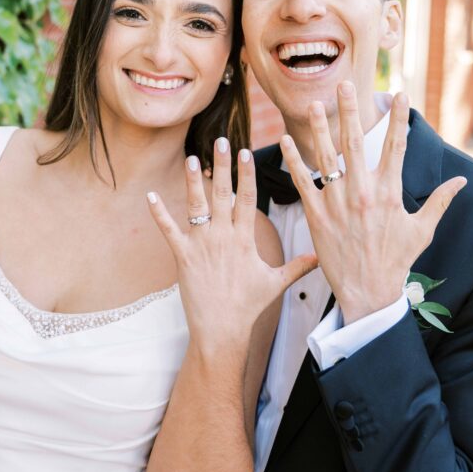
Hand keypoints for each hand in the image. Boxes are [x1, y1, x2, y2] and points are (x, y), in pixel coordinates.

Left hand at [147, 138, 316, 352]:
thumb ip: (298, 266)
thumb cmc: (248, 307)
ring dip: (193, 182)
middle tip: (220, 141)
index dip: (246, 174)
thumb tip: (321, 257)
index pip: (248, 199)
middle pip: (224, 194)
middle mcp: (224, 237)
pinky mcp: (182, 257)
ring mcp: (202, 246)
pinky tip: (151, 195)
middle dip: (222, 166)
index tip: (246, 152)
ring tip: (191, 159)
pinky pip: (169, 231)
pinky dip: (159, 213)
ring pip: (197, 206)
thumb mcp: (275, 284)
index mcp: (245, 240)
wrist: (222, 330)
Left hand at [281, 84, 465, 323]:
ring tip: (314, 104)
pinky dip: (294, 161)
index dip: (397, 118)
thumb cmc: (397, 261)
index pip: (395, 146)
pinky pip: (302, 182)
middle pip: (355, 142)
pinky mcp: (316, 216)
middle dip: (350, 110)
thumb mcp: (422, 230)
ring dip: (319, 128)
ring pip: (326, 157)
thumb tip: (462, 180)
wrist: (368, 292)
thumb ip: (440, 201)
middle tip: (344, 83)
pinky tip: (287, 140)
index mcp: (390, 192)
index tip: (397, 93)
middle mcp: (363, 192)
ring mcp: (337, 203)